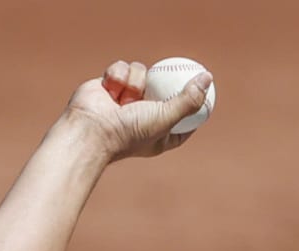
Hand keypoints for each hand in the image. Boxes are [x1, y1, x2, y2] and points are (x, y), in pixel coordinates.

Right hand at [60, 60, 213, 161]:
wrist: (90, 129)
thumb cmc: (129, 131)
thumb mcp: (167, 118)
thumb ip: (189, 99)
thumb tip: (208, 78)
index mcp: (159, 134)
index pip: (183, 122)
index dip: (194, 109)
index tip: (205, 94)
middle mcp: (142, 117)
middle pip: (163, 92)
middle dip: (167, 84)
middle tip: (180, 68)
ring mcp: (124, 100)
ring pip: (142, 73)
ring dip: (135, 80)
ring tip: (126, 97)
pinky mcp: (109, 85)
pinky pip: (122, 69)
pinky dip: (117, 76)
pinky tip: (110, 87)